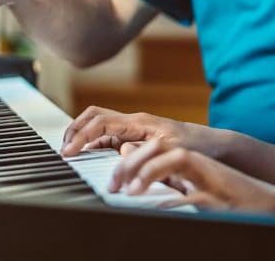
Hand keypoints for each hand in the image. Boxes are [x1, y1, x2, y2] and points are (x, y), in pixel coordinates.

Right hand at [61, 107, 210, 156]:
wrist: (211, 146)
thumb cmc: (195, 147)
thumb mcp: (171, 151)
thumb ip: (146, 152)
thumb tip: (120, 153)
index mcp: (139, 122)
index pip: (101, 122)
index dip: (81, 136)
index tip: (68, 152)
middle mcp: (133, 122)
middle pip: (94, 117)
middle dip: (75, 129)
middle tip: (63, 150)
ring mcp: (133, 129)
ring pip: (99, 126)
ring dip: (82, 136)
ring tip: (70, 154)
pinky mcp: (136, 137)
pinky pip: (108, 137)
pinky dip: (94, 144)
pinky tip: (88, 157)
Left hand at [113, 137, 274, 212]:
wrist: (268, 205)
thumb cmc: (228, 198)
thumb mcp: (193, 185)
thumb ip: (167, 176)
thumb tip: (135, 170)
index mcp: (188, 159)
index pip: (152, 150)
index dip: (129, 161)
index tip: (113, 181)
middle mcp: (197, 162)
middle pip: (158, 149)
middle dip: (132, 165)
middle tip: (114, 185)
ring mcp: (208, 175)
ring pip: (174, 161)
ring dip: (150, 173)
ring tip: (131, 191)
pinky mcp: (217, 192)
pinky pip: (192, 192)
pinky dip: (174, 198)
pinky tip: (157, 207)